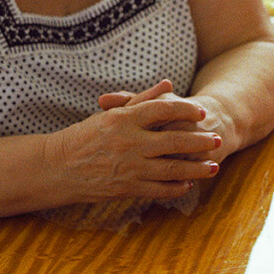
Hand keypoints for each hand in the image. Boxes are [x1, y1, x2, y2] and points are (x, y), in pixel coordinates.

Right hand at [50, 81, 222, 202]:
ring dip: (196, 169)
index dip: (186, 111)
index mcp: (124, 119)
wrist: (55, 168)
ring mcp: (129, 167)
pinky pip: (158, 190)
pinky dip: (176, 188)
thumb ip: (142, 99)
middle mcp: (129, 142)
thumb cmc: (84, 136)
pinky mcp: (125, 188)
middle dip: (200, 142)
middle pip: (175, 141)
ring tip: (213, 167)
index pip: (163, 110)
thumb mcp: (111, 113)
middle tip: (217, 140)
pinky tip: (188, 184)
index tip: (201, 112)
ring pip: (172, 169)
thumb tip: (168, 83)